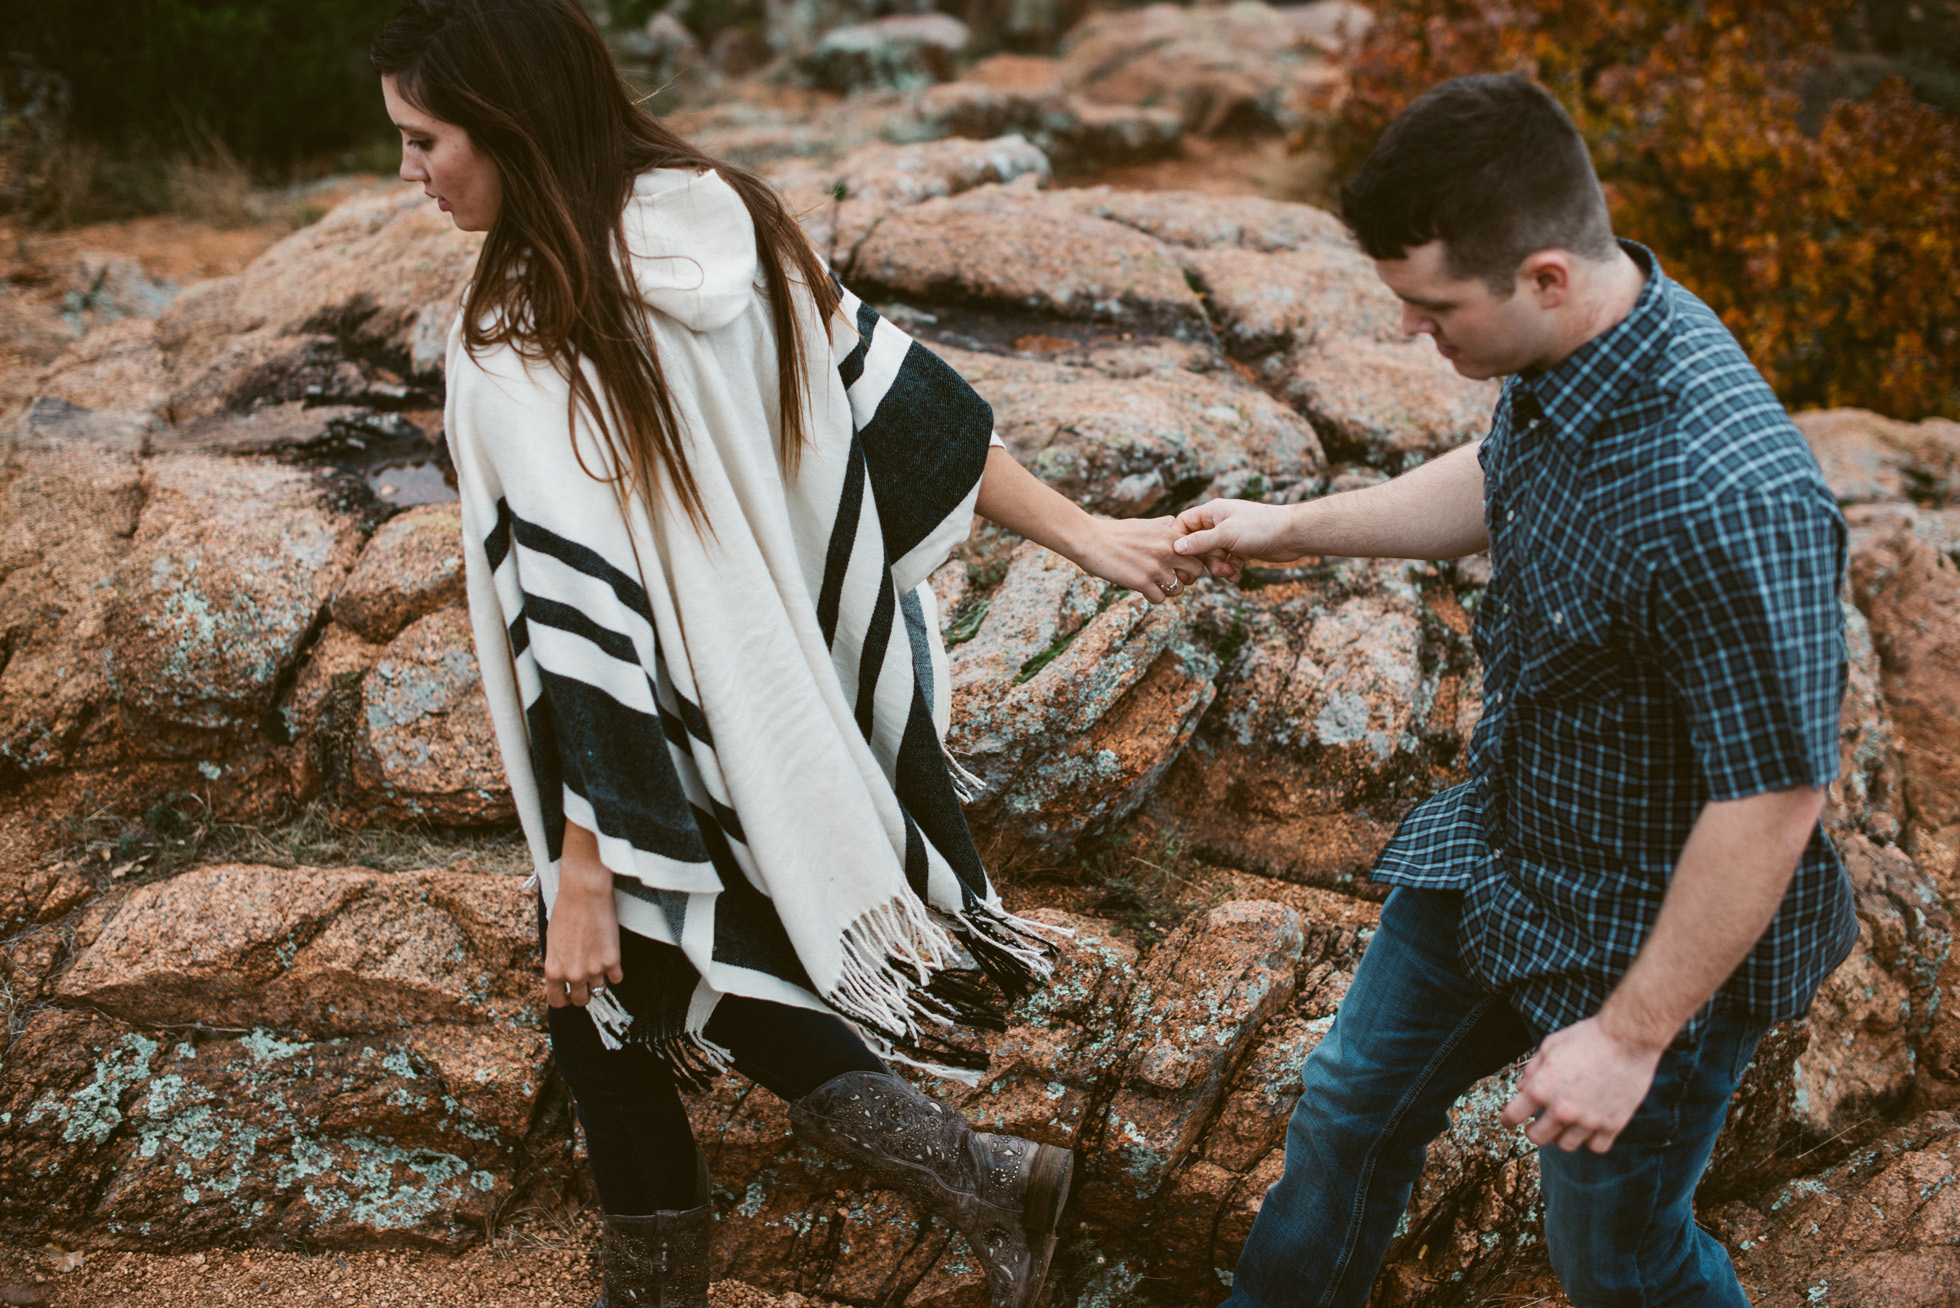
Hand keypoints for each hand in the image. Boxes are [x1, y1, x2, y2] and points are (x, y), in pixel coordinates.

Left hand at [544, 854, 623, 1007]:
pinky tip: (612, 958)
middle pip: (581, 1000)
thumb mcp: (552, 941)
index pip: (556, 1001)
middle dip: (584, 993)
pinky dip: (615, 971)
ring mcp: (593, 969)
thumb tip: (565, 974)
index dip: (564, 1000)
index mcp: (553, 970)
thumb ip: (558, 962)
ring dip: (600, 980)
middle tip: (588, 982)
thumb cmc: (565, 911)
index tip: (569, 995)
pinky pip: (617, 978)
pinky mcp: (612, 960)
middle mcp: (572, 974)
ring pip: (599, 990)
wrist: (584, 893)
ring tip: (600, 964)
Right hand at [1076, 514, 1203, 603]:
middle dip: (1187, 578)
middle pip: (1196, 571)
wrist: (1090, 539)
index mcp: (1169, 534)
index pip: (1198, 550)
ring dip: (1168, 590)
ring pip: (1179, 589)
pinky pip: (1160, 599)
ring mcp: (1155, 567)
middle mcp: (1167, 550)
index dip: (1192, 560)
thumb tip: (1171, 521)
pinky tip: (1143, 590)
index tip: (1180, 565)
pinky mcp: (1141, 582)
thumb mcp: (1142, 523)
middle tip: (1173, 578)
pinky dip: (1152, 597)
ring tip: (1155, 585)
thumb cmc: (1114, 532)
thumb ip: (1161, 524)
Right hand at [1172, 499, 1304, 581]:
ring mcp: (1231, 536)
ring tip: (1228, 573)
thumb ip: (1201, 542)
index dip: (1178, 540)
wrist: (1293, 535)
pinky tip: (1236, 576)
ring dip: (1217, 567)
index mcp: (1212, 512)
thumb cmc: (1260, 527)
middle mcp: (1220, 522)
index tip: (1176, 557)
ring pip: (1213, 556)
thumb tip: (1176, 548)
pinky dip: (1229, 570)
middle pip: (1197, 544)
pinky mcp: (1242, 548)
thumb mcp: (1226, 534)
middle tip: (1197, 577)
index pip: (1184, 523)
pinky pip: (1227, 561)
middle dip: (1202, 560)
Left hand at [1499, 1015, 1663, 1152]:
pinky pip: (1595, 1147)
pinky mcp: (1613, 1125)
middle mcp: (1562, 1109)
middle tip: (1536, 1124)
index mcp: (1542, 1088)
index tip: (1508, 1121)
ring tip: (1565, 1124)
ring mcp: (1588, 1120)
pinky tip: (1590, 1128)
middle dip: (1533, 1131)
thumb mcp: (1550, 1045)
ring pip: (1566, 1145)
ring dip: (1562, 1136)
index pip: (1513, 1116)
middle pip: (1537, 1138)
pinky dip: (1590, 1140)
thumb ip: (1532, 1070)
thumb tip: (1520, 1090)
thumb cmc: (1588, 1037)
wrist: (1628, 1039)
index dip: (1506, 1120)